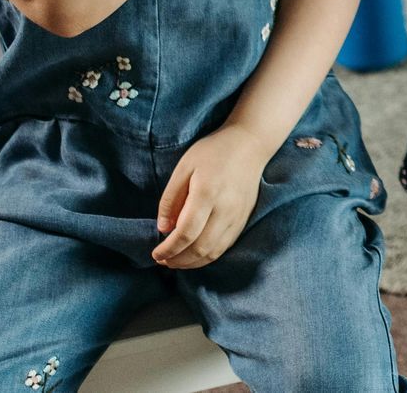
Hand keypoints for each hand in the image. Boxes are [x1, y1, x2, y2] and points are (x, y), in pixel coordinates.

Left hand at [153, 122, 269, 269]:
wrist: (251, 143)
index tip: (155, 254)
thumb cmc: (214, 151)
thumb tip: (163, 229)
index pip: (186, 233)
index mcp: (207, 194)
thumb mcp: (184, 167)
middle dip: (178, 260)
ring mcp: (237, 216)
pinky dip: (208, 256)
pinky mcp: (244, 219)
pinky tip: (195, 254)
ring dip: (192, 262)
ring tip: (176, 261)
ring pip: (214, 252)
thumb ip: (171, 199)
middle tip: (163, 261)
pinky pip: (225, 246)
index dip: (168, 249)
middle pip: (200, 248)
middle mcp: (225, 209)